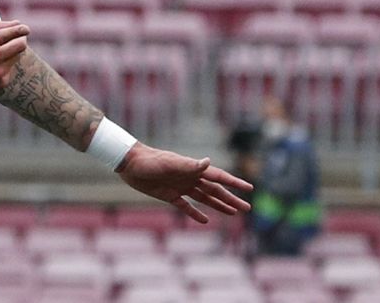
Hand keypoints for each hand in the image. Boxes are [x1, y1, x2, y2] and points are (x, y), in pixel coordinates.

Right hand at [0, 20, 29, 103]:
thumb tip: (17, 23)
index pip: (3, 35)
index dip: (18, 30)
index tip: (25, 28)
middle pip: (19, 46)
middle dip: (22, 39)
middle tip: (20, 37)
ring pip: (18, 55)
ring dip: (14, 51)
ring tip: (1, 53)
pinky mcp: (3, 83)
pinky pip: (12, 67)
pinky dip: (7, 64)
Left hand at [117, 144, 252, 223]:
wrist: (130, 164)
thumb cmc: (150, 160)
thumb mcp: (170, 163)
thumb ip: (189, 165)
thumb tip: (208, 162)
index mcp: (193, 168)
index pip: (218, 176)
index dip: (234, 183)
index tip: (249, 189)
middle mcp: (189, 178)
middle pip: (215, 190)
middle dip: (231, 199)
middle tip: (247, 208)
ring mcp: (180, 187)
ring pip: (204, 198)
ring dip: (218, 205)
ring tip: (232, 213)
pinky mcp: (169, 196)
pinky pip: (186, 207)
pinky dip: (196, 214)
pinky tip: (206, 220)